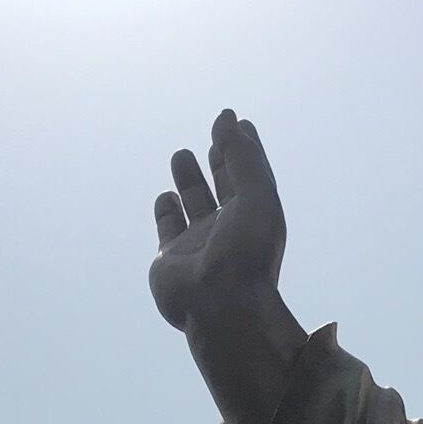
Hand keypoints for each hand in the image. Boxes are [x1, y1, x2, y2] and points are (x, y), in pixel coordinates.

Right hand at [149, 108, 287, 334]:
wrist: (220, 303)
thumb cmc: (246, 251)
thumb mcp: (256, 195)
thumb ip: (243, 156)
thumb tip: (228, 120)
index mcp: (255, 217)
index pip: (251, 174)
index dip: (243, 147)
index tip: (235, 121)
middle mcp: (229, 230)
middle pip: (225, 187)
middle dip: (220, 161)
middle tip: (216, 137)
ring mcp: (200, 244)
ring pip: (193, 203)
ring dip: (189, 179)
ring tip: (182, 156)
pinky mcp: (170, 258)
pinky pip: (168, 227)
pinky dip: (166, 209)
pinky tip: (167, 197)